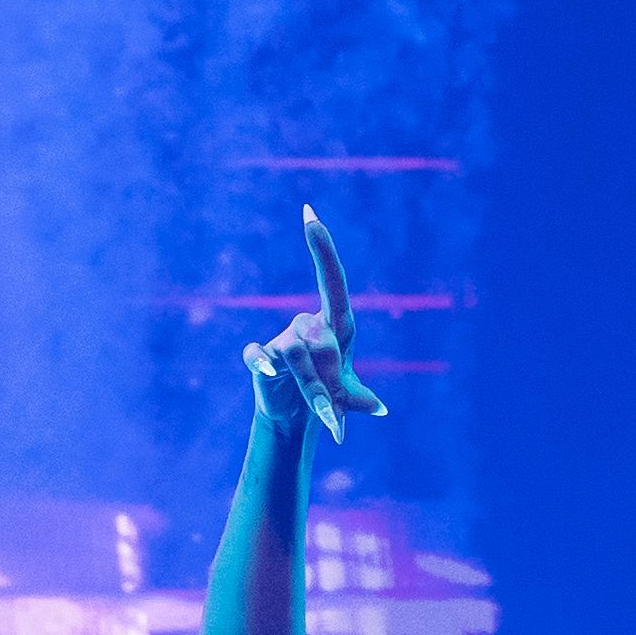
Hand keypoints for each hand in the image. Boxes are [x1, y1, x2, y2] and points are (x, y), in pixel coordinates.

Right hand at [243, 209, 384, 436]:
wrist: (296, 417)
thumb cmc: (328, 395)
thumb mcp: (345, 395)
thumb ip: (356, 397)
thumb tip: (378, 409)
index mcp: (336, 324)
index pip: (332, 281)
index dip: (322, 249)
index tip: (309, 215)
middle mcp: (308, 326)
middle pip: (321, 342)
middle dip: (331, 378)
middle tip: (336, 417)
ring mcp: (282, 341)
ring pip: (296, 354)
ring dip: (312, 388)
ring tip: (326, 419)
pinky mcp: (260, 359)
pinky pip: (257, 354)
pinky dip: (262, 361)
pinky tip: (266, 369)